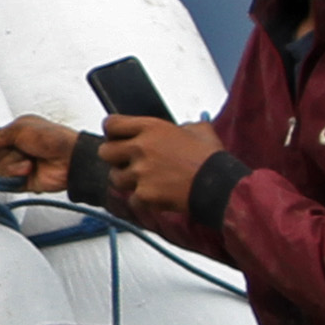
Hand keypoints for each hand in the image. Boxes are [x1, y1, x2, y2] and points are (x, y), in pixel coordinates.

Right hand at [0, 116, 79, 191]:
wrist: (70, 159)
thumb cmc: (52, 138)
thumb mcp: (18, 130)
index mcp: (14, 133)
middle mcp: (15, 150)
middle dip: (6, 154)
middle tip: (22, 149)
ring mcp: (18, 166)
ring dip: (14, 165)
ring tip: (30, 162)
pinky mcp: (22, 182)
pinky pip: (7, 182)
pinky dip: (16, 176)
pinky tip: (29, 171)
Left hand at [101, 114, 222, 213]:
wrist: (218, 186)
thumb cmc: (210, 159)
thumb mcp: (198, 129)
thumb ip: (180, 127)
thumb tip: (178, 129)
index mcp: (151, 128)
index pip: (111, 124)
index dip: (112, 131)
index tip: (115, 136)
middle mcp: (141, 148)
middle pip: (105, 151)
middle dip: (114, 157)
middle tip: (126, 161)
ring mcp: (140, 172)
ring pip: (114, 177)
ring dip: (126, 180)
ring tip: (143, 180)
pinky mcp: (144, 194)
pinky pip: (132, 198)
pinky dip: (142, 200)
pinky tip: (156, 195)